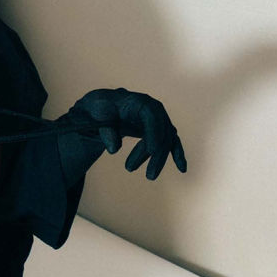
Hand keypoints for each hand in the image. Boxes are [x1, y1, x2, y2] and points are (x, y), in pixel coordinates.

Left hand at [61, 88, 186, 179]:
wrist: (100, 109)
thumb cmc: (97, 109)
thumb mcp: (94, 115)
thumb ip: (104, 129)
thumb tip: (113, 149)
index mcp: (138, 101)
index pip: (151, 116)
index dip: (153, 132)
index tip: (151, 150)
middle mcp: (152, 109)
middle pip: (161, 131)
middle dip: (155, 154)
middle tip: (144, 173)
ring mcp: (157, 120)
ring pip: (165, 141)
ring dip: (157, 159)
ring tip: (146, 175)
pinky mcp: (157, 130)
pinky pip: (170, 142)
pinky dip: (176, 154)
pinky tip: (182, 169)